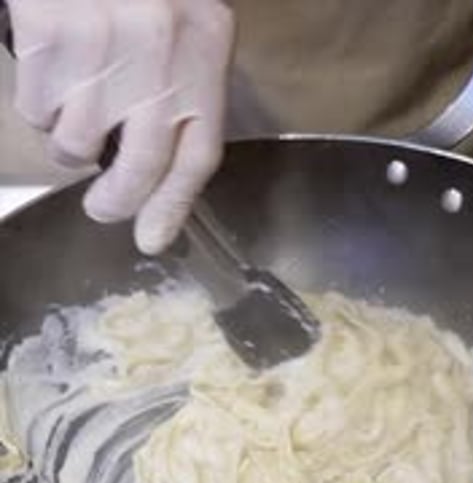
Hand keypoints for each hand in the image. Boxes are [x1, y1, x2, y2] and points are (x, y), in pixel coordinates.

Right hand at [6, 0, 234, 253]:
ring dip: (70, 139)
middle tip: (103, 209)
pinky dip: (41, 105)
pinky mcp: (50, 40)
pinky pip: (40, 111)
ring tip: (74, 99)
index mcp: (204, 45)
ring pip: (78, 143)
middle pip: (141, 166)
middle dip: (117, 202)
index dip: (174, 206)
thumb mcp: (182, 24)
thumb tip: (162, 181)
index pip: (199, 153)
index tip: (152, 240)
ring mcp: (103, 46)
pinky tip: (53, 68)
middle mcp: (160, 51)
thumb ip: (182, 91)